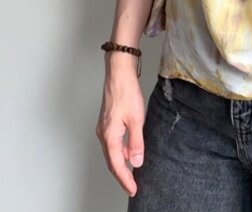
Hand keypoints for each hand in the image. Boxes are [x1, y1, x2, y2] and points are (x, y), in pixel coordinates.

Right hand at [95, 56, 144, 197]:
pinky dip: (121, 150)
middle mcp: (103, 133)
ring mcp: (104, 127)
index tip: (133, 189)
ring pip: (112, 151)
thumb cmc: (126, 92)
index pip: (117, 165)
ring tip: (133, 172)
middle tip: (132, 185)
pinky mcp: (107, 121)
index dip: (125, 179)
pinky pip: (113, 142)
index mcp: (109, 135)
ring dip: (121, 163)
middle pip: (111, 161)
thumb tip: (136, 162)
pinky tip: (130, 150)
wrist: (119, 74)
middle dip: (122, 175)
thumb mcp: (136, 119)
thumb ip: (136, 142)